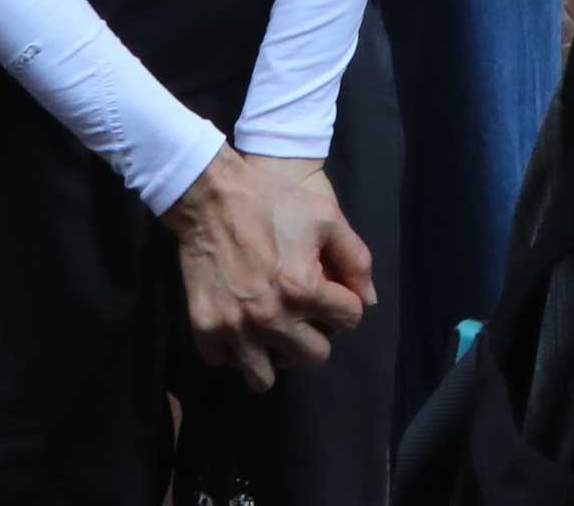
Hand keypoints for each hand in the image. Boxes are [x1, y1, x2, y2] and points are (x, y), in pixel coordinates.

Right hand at [167, 148, 372, 387]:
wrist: (210, 195)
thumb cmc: (273, 202)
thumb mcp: (326, 216)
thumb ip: (356, 260)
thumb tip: (368, 301)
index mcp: (304, 290)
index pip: (349, 319)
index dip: (344, 301)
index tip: (328, 288)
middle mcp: (271, 318)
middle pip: (314, 358)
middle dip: (315, 336)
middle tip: (301, 314)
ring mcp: (235, 327)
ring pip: (262, 378)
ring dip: (270, 356)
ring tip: (269, 331)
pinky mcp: (204, 327)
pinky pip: (222, 361)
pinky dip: (229, 349)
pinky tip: (237, 325)